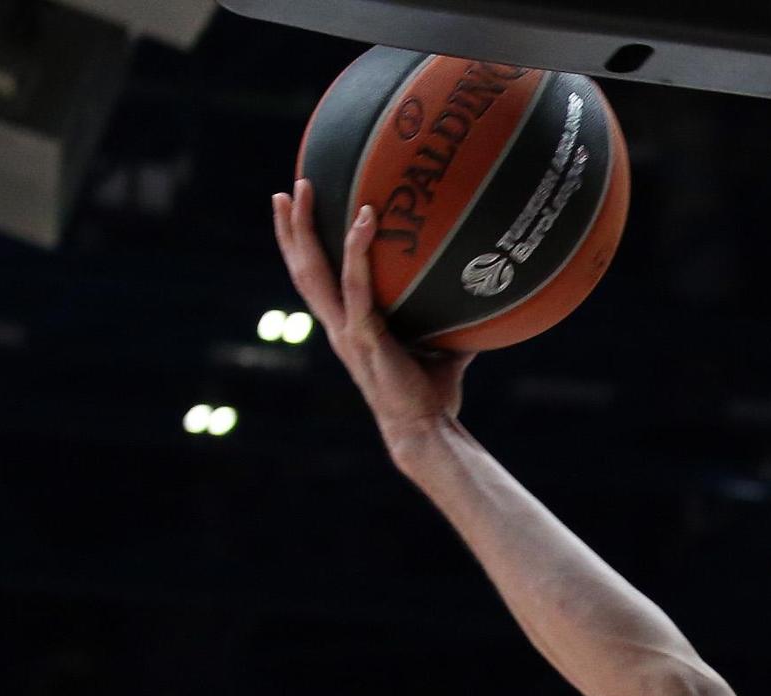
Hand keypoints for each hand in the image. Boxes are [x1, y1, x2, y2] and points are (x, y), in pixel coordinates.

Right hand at [269, 177, 473, 465]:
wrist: (424, 431)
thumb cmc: (433, 396)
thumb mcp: (442, 351)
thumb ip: (451, 325)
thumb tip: (482, 300)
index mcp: (349, 329)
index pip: (316, 283)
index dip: (301, 251)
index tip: (294, 216)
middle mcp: (339, 327)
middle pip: (303, 270)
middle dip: (292, 229)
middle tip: (288, 189)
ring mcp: (347, 331)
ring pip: (315, 271)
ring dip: (306, 228)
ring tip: (303, 189)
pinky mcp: (365, 335)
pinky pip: (357, 285)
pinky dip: (357, 250)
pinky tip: (364, 218)